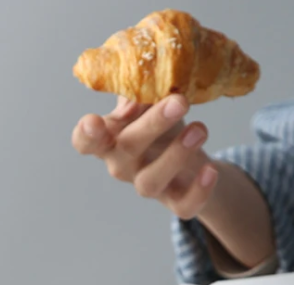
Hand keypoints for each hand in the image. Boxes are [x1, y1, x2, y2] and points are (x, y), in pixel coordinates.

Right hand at [71, 95, 218, 219]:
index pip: (86, 141)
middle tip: (179, 102)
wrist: (190, 161)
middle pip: (126, 150)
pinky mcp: (175, 201)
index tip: (94, 121)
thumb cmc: (162, 127)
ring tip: (200, 129)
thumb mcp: (151, 103)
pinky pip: (183, 204)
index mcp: (111, 138)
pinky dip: (198, 190)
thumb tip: (146, 67)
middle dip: (151, 125)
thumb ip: (144, 89)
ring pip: (150, 181)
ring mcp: (147, 185)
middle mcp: (123, 165)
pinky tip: (210, 170)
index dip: (86, 135)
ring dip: (176, 155)